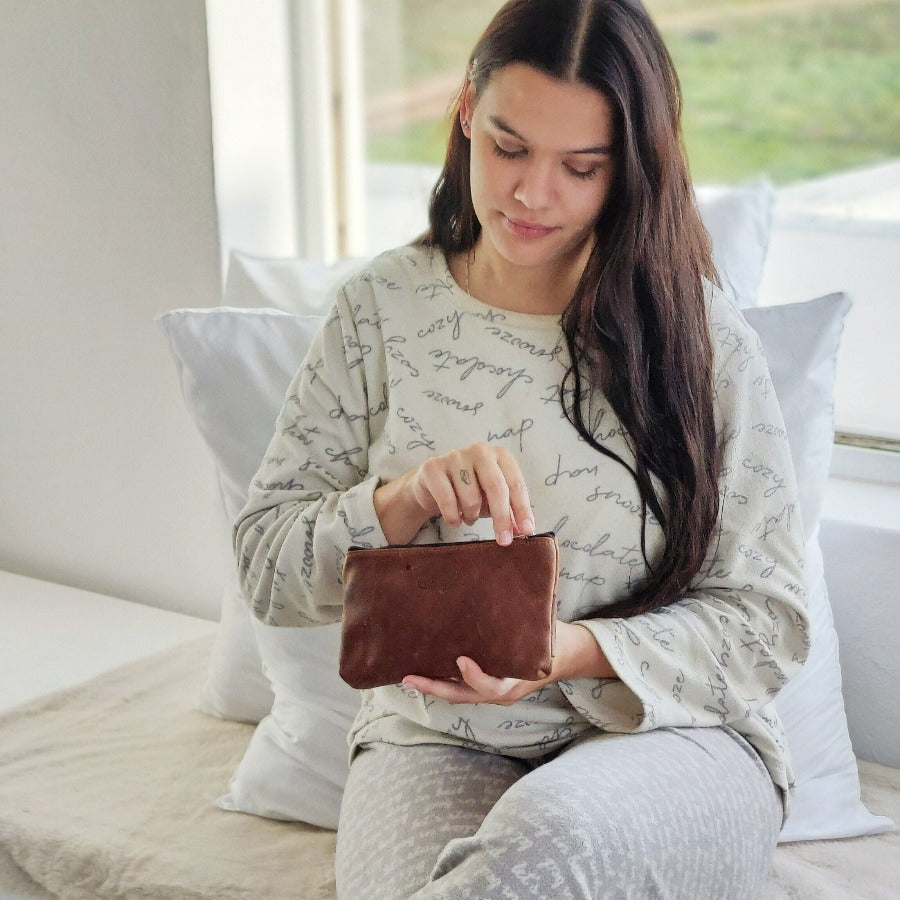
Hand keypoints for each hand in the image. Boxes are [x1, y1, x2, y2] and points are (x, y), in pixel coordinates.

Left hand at [401, 622, 617, 704]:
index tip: (460, 660)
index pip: (491, 686)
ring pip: (458, 693)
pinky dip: (442, 680)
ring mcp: (491, 692)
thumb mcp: (545, 625)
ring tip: (407, 674)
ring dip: (433, 685)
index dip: (475, 676)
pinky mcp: (484, 687)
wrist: (562, 657)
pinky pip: (460, 688)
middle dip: (435, 688)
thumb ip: (534, 610)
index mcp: (516, 679)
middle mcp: (501, 691)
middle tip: (410, 679)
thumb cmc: (551, 637)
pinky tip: (423, 667)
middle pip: (464, 696)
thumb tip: (524, 575)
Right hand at [408, 443, 533, 544]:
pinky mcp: (432, 467)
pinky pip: (447, 500)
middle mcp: (479, 451)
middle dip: (502, 517)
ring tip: (469, 517)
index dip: (522, 509)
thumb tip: (523, 530)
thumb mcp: (493, 500)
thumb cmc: (470, 490)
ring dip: (472, 516)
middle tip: (504, 541)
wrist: (432, 485)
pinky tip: (454, 519)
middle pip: (496, 487)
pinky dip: (453, 517)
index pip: (515, 484)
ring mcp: (455, 457)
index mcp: (500, 455)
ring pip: (471, 498)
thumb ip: (509, 513)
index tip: (527, 531)